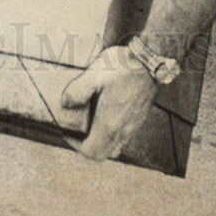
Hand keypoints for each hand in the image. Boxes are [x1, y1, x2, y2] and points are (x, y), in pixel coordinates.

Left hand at [61, 46, 157, 160]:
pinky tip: (107, 112)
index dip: (75, 145)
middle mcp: (123, 130)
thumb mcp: (93, 75)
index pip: (91, 152)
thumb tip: (65, 103)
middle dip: (89, 147)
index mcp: (109, 124)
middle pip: (104, 154)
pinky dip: (112, 132)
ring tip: (91, 122)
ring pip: (116, 146)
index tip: (68, 132)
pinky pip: (124, 135)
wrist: (150, 61)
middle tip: (79, 130)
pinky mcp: (139, 118)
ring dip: (102, 140)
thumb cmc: (121, 68)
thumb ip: (76, 91)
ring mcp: (133, 125)